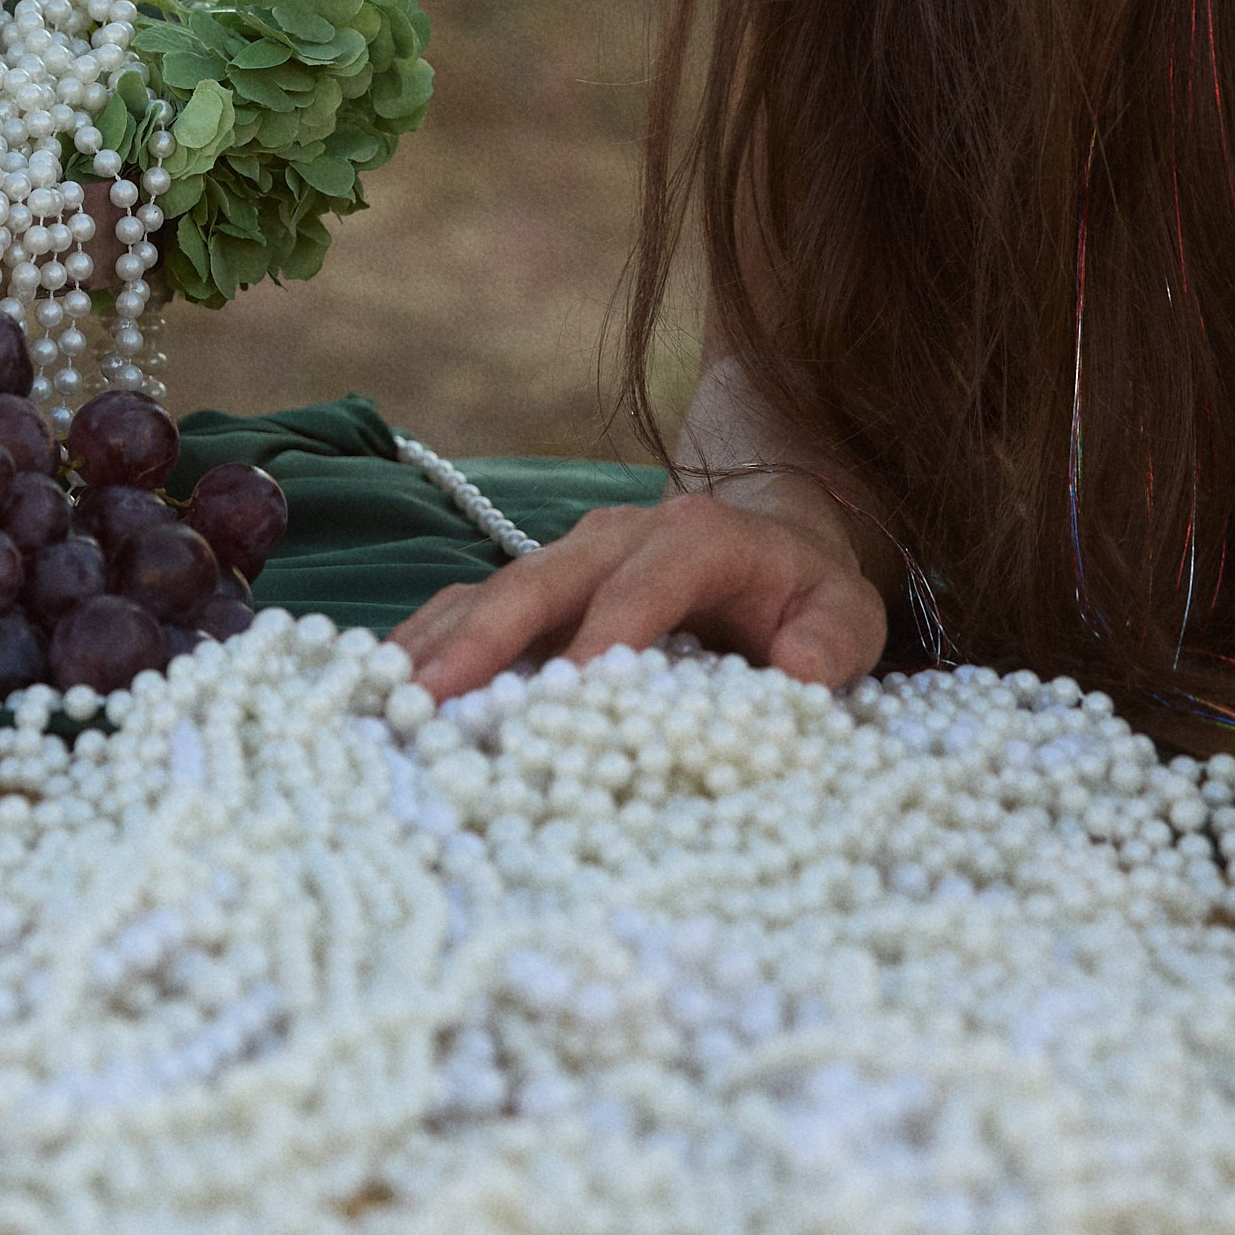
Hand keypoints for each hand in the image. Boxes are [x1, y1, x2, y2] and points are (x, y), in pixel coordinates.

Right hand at [390, 490, 889, 702]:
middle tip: (431, 696)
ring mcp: (569, 556)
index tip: (569, 691)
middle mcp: (619, 535)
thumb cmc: (807, 596)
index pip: (645, 583)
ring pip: (492, 588)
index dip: (608, 632)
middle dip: (485, 637)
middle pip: (542, 578)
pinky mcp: (540, 584)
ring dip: (438, 641)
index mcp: (698, 537)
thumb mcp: (849, 617)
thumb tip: (797, 668)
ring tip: (386, 699)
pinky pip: (473, 604)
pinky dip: (430, 641)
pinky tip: (385, 686)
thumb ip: (833, 640)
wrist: (775, 540)